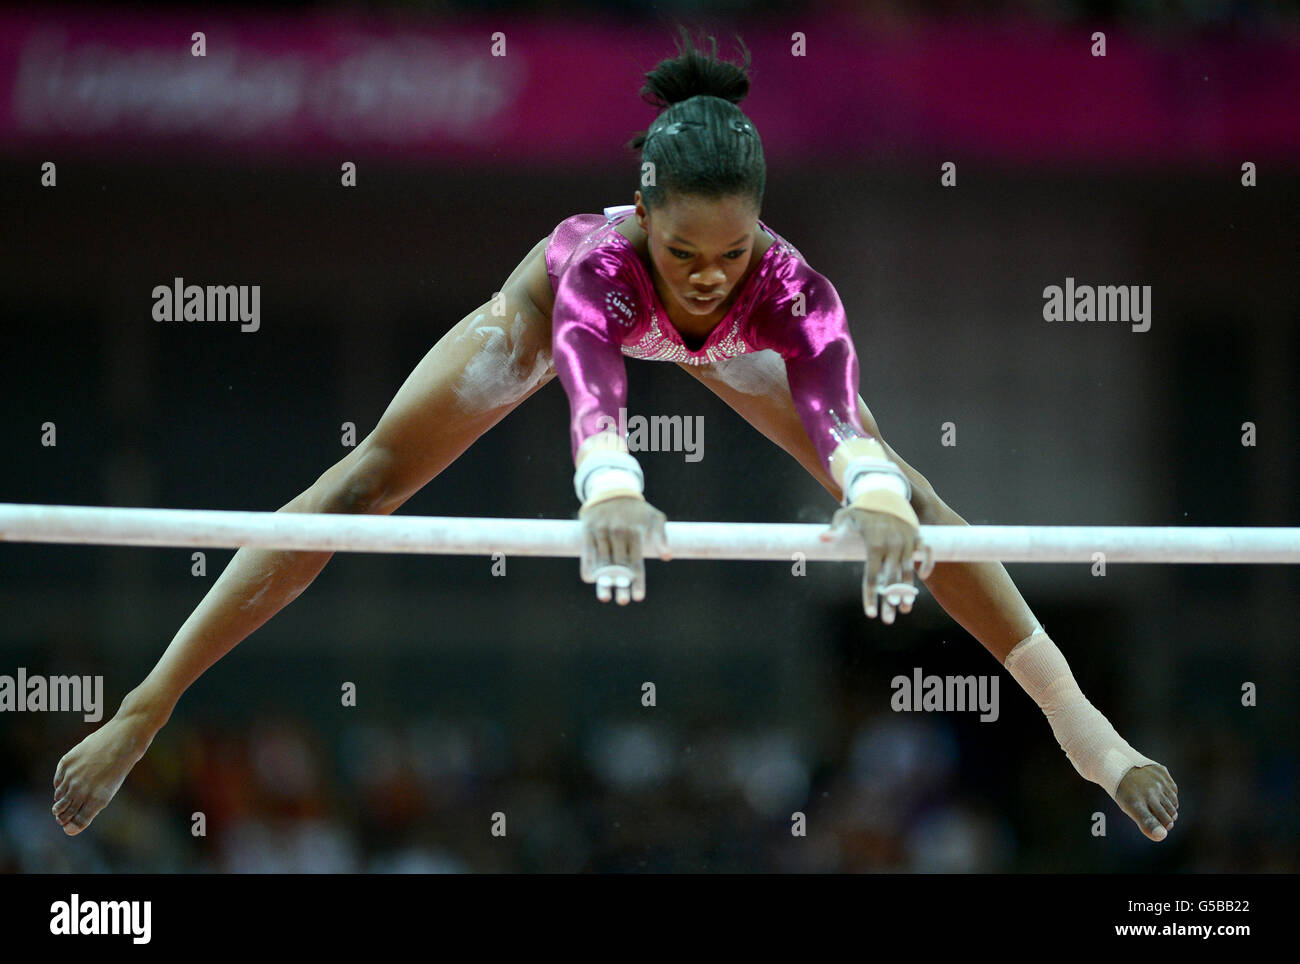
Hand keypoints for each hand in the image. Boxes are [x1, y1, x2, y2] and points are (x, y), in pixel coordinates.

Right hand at [578, 496, 669, 603]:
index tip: (638, 597)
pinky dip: (588, 565)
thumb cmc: (637, 509)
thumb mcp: (654, 517)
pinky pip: (587, 551)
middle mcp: (618, 533)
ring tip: (605, 597)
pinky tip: (590, 579)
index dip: (637, 581)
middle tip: (622, 601)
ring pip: (603, 561)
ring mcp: (602, 532)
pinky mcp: (588, 529)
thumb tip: (667, 556)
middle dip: (621, 584)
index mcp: (635, 532)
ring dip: (604, 581)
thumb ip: (661, 535)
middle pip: (620, 565)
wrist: (612, 489)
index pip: (636, 562)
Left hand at [821, 505, 933, 622]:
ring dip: (908, 592)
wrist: (883, 491)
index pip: (871, 577)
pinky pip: (927, 553)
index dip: (870, 596)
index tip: (870, 613)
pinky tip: (922, 578)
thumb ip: (835, 529)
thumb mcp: (845, 516)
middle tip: (888, 620)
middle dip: (889, 602)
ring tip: (905, 609)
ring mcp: (907, 541)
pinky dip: (927, 564)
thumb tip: (822, 538)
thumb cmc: (861, 509)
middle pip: (891, 580)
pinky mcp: (917, 536)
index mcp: (874, 544)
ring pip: (909, 572)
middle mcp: (892, 545)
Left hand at [1114, 763, 1178, 841]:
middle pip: (1169, 817)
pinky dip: (1170, 796)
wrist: (1120, 766)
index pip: (1150, 822)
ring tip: (1160, 806)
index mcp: (1135, 803)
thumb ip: (1145, 823)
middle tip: (1161, 819)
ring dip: (1170, 808)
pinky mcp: (1162, 772)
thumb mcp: (1129, 808)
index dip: (1159, 829)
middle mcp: (1148, 792)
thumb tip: (1161, 835)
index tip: (1162, 831)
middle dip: (1167, 821)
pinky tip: (1161, 794)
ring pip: (1174, 804)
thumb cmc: (1125, 792)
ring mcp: (1157, 781)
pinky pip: (1174, 791)